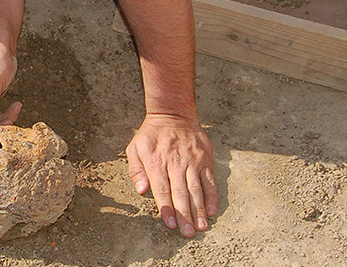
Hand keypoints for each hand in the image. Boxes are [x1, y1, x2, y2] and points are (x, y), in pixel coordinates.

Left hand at [125, 114, 217, 236]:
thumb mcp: (135, 148)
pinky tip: (212, 211)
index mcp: (156, 163)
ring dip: (200, 210)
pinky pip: (210, 181)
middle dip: (185, 215)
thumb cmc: (151, 135)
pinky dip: (212, 197)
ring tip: (202, 227)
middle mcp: (176, 163)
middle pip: (181, 193)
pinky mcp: (205, 159)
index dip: (166, 208)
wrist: (174, 114)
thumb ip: (136, 170)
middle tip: (188, 233)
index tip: (170, 224)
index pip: (162, 190)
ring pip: (197, 189)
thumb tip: (141, 190)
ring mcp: (192, 162)